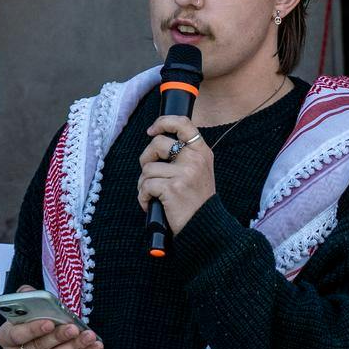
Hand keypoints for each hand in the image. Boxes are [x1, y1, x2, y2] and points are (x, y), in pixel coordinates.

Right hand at [0, 285, 102, 348]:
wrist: (28, 343)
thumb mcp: (24, 307)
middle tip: (75, 328)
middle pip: (37, 348)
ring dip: (74, 348)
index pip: (16, 335)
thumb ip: (27, 298)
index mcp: (5, 337)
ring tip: (89, 336)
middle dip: (59, 337)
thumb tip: (33, 293)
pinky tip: (94, 347)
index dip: (33, 329)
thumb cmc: (28, 321)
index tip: (50, 322)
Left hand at [139, 116, 217, 236]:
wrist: (205, 226)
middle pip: (158, 143)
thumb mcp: (199, 171)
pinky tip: (151, 204)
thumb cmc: (197, 200)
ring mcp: (184, 173)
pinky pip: (146, 185)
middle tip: (149, 172)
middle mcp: (195, 159)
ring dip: (144, 183)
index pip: (183, 123)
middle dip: (146, 157)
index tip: (152, 130)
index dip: (163, 122)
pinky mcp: (172, 188)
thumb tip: (156, 142)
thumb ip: (184, 155)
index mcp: (202, 151)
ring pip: (148, 168)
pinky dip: (143, 197)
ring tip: (153, 194)